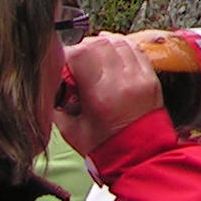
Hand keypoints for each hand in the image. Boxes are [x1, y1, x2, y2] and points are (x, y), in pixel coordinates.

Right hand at [55, 32, 163, 155]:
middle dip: (84, 47)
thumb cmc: (106, 148)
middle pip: (100, 43)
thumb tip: (49, 88)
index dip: (68, 54)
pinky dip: (122, 47)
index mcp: (100, 95)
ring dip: (103, 44)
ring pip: (119, 42)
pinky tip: (113, 53)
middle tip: (77, 60)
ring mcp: (140, 77)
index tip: (63, 63)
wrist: (141, 158)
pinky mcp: (151, 78)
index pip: (81, 54)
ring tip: (94, 55)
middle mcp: (122, 81)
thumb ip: (57, 107)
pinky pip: (135, 50)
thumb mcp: (72, 131)